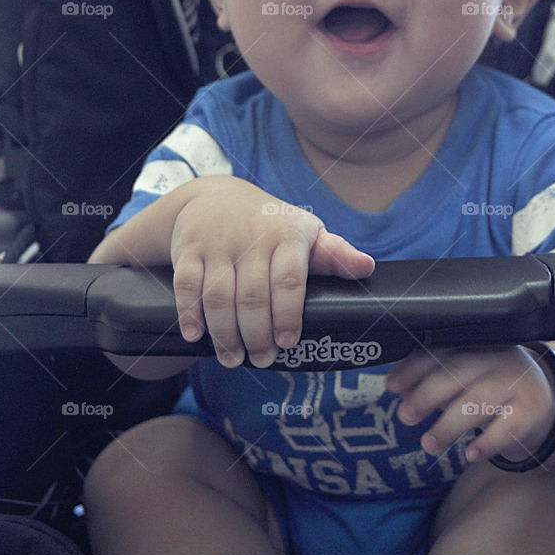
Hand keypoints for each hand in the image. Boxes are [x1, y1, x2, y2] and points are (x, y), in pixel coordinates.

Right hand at [170, 178, 373, 366]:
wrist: (216, 195)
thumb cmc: (270, 224)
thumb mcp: (305, 232)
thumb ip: (334, 254)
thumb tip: (367, 267)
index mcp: (287, 235)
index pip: (288, 279)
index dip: (287, 313)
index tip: (288, 342)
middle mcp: (251, 238)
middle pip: (252, 295)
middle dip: (257, 333)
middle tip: (263, 359)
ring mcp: (217, 243)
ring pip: (219, 295)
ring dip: (225, 333)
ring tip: (233, 358)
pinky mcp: (188, 249)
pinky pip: (187, 285)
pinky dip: (190, 314)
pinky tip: (196, 336)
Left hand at [386, 345, 554, 464]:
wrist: (545, 395)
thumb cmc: (492, 386)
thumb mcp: (465, 378)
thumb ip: (434, 380)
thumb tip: (398, 389)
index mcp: (473, 346)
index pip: (439, 352)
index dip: (414, 368)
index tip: (392, 385)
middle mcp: (495, 359)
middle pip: (458, 372)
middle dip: (427, 394)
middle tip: (405, 415)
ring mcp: (516, 384)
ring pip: (479, 400)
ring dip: (450, 424)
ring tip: (429, 444)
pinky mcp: (532, 410)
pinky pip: (510, 426)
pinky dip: (488, 441)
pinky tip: (471, 454)